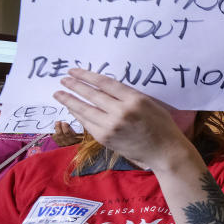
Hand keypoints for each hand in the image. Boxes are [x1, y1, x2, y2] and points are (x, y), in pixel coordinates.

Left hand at [53, 69, 191, 169]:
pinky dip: (78, 115)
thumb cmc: (161, 125)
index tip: (74, 71)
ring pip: (85, 110)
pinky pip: (87, 124)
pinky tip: (72, 109)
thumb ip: (128, 96)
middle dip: (74, 86)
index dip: (86, 76)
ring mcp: (111, 127)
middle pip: (91, 95)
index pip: (104, 83)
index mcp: (134, 100)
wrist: (165, 151)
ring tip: (58, 94)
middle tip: (63, 79)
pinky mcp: (105, 138)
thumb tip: (104, 89)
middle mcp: (121, 112)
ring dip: (69, 101)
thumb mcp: (149, 104)